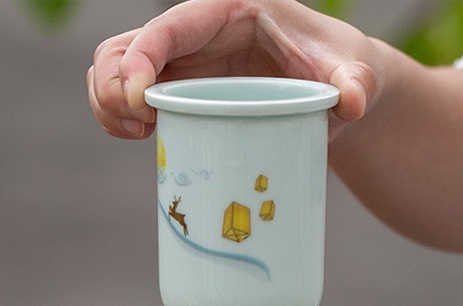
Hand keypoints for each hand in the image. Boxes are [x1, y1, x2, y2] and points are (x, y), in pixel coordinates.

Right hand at [87, 0, 384, 139]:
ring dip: (107, 101)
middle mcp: (196, 30)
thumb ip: (355, 82)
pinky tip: (141, 136)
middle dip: (113, 85)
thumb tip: (351, 101)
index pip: (171, 24)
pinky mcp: (178, 87)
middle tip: (138, 127)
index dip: (142, 57)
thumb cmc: (337, 70)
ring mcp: (182, 59)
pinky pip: (128, 92)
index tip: (140, 100)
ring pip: (116, 66)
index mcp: (230, 9)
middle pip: (126, 45)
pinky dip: (118, 114)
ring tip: (138, 135)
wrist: (329, 87)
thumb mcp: (351, 73)